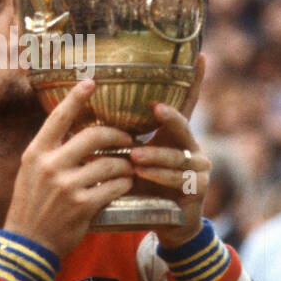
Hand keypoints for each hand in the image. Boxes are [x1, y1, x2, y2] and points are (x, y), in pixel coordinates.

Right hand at [4, 78, 134, 257]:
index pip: (58, 117)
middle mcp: (50, 166)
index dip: (76, 97)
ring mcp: (67, 186)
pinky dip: (124, 184)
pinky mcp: (83, 206)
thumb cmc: (31, 205)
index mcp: (36, 153)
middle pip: (94, 136)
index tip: (91, 82)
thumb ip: (50, 152)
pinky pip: (114, 187)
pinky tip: (126, 185)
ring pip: (109, 163)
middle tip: (128, 140)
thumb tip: (74, 131)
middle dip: (117, 136)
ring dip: (125, 165)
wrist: (28, 244)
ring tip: (129, 167)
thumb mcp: (30, 173)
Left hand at [128, 56, 209, 245]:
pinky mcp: (199, 188)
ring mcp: (199, 167)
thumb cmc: (143, 188)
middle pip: (183, 126)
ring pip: (178, 156)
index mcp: (176, 135)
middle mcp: (192, 147)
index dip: (194, 81)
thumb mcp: (130, 162)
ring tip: (134, 157)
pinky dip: (159, 176)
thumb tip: (81, 118)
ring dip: (155, 155)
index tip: (199, 55)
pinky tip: (144, 174)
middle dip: (168, 117)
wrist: (166, 225)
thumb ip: (118, 141)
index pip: (187, 103)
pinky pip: (179, 178)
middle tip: (154, 107)